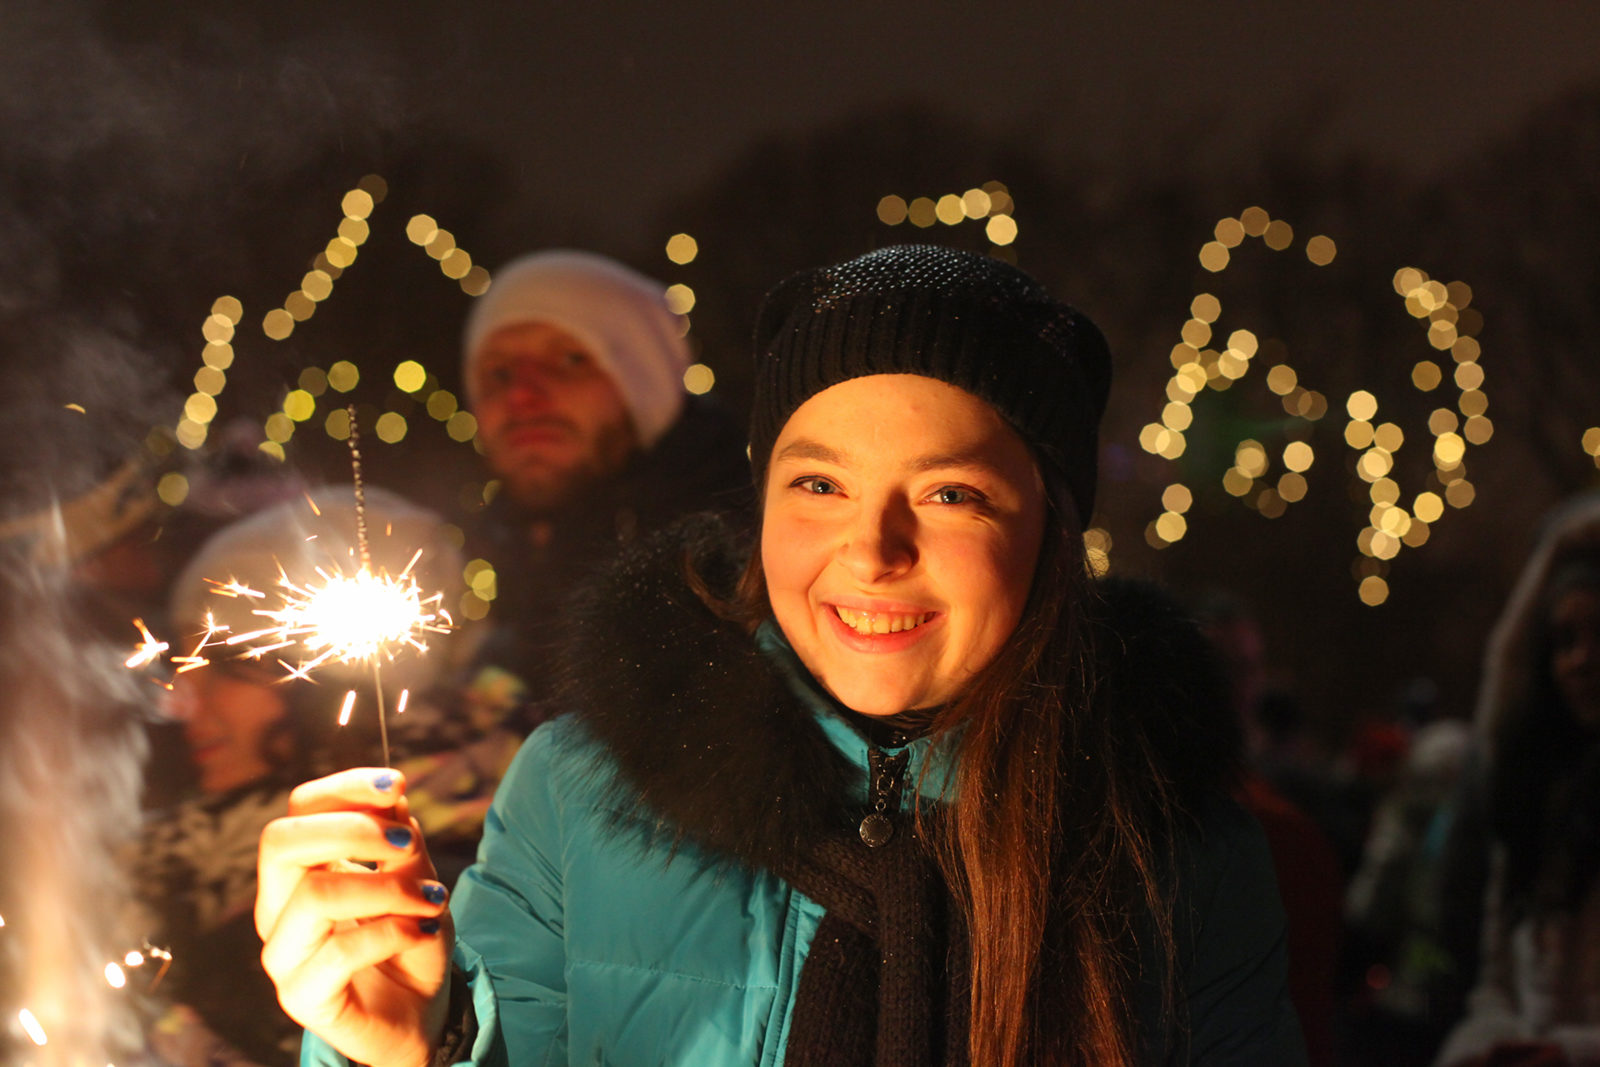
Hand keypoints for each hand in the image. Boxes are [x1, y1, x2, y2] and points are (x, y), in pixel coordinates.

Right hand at [257, 769, 452, 1066]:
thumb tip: (393, 793)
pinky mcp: (301, 997)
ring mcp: (283, 955)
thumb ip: (401, 840)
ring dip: (387, 887)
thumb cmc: (409, 940)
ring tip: (432, 898)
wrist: (420, 1013)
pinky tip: (424, 932)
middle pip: (281, 842)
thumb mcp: (417, 880)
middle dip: (352, 829)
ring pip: (315, 895)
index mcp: (299, 871)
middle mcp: (278, 908)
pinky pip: (341, 952)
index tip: (398, 785)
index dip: (345, 788)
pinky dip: (393, 932)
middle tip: (407, 841)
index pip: (299, 809)